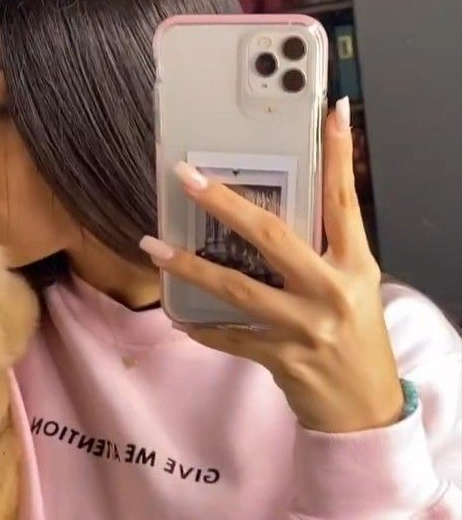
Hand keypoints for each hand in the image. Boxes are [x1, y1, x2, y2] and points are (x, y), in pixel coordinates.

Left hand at [141, 98, 402, 432]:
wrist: (365, 408)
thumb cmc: (358, 339)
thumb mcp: (355, 287)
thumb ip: (325, 253)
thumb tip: (271, 220)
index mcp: (355, 265)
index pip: (345, 200)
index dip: (340, 154)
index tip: (330, 111)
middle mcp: (331, 291)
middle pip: (274, 236)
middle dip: (226, 204)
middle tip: (187, 178)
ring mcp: (305, 326)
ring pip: (238, 288)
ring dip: (190, 266)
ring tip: (153, 246)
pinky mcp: (282, 358)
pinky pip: (230, 336)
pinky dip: (202, 326)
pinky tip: (177, 315)